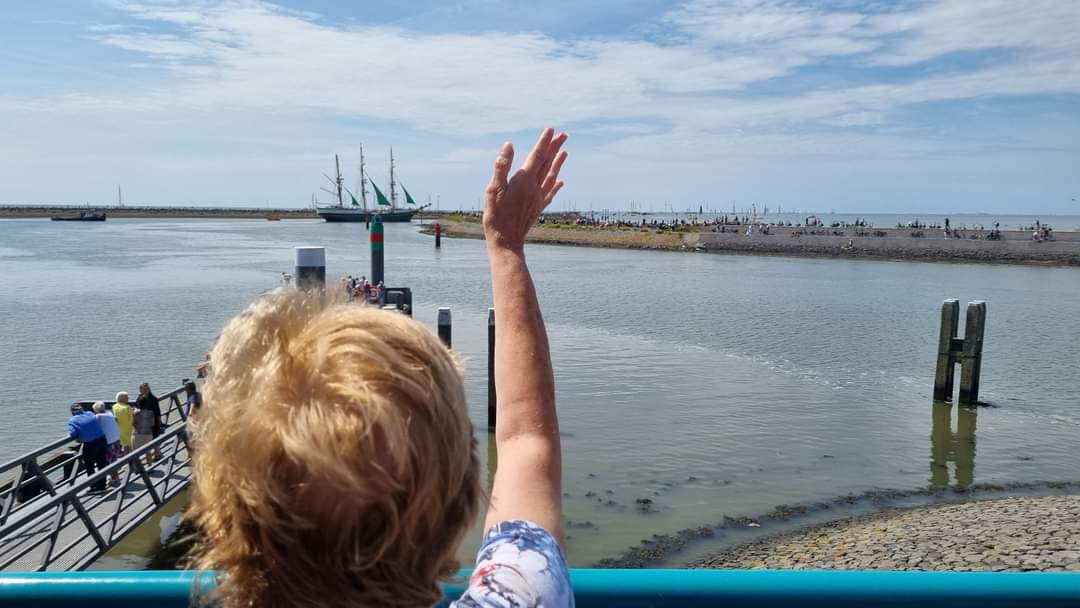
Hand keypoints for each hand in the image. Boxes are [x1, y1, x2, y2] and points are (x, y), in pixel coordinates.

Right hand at [484, 128, 567, 253]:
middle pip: (547, 164)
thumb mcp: (493, 189)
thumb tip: (509, 145)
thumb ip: (502, 166)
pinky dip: (556, 185)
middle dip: (555, 148)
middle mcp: (535, 188)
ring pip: (551, 177)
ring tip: (565, 152)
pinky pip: (550, 193)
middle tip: (563, 135)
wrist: (506, 241)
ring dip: (558, 164)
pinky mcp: (538, 209)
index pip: (536, 156)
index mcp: (524, 180)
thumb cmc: (496, 215)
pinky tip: (561, 181)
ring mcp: (538, 199)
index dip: (544, 142)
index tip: (551, 130)